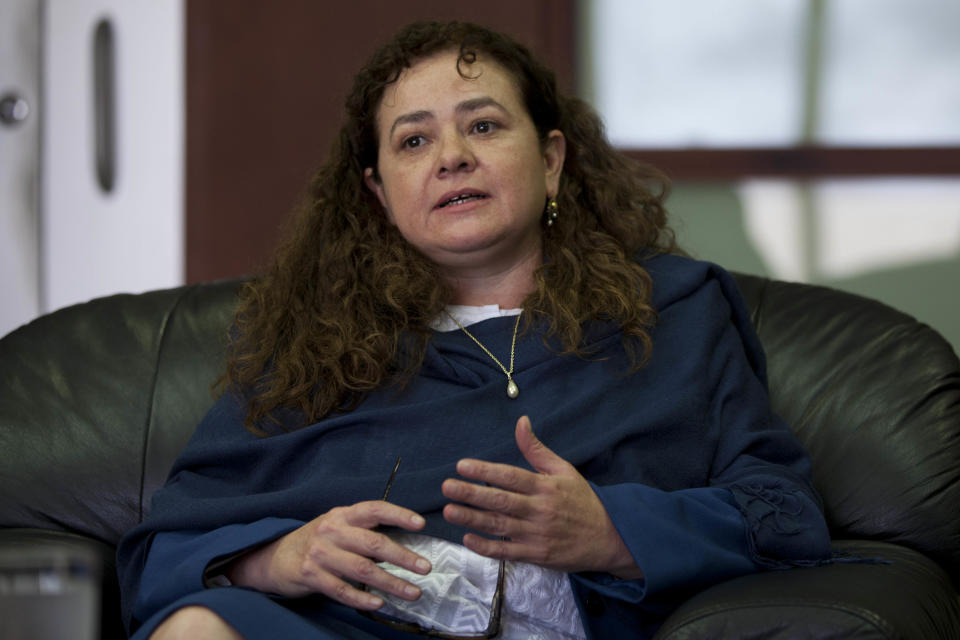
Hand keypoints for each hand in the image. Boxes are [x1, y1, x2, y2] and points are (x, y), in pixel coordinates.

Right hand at [225, 501, 431, 609]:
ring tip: (412, 592)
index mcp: (342, 515)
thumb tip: (404, 542)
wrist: (274, 557)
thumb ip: (363, 530)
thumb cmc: (317, 541)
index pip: (374, 509)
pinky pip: (342, 590)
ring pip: (362, 570)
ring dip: (391, 583)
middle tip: (425, 568)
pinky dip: (362, 599)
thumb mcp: (337, 526)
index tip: (421, 524)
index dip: (398, 514)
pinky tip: (380, 603)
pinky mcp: (310, 576)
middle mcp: (331, 531)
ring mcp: (320, 554)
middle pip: (373, 544)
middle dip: (403, 557)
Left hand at [441, 416, 641, 577]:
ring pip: (499, 526)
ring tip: (449, 510)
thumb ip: (536, 449)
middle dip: (472, 493)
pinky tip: (468, 539)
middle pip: (501, 501)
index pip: (511, 476)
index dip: (486, 471)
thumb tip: (521, 421)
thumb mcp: (563, 469)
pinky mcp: (536, 555)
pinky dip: (487, 547)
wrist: (609, 538)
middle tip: (446, 487)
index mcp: (545, 487)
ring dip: (472, 519)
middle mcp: (540, 510)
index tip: (462, 466)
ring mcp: (537, 534)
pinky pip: (507, 552)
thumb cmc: (582, 500)